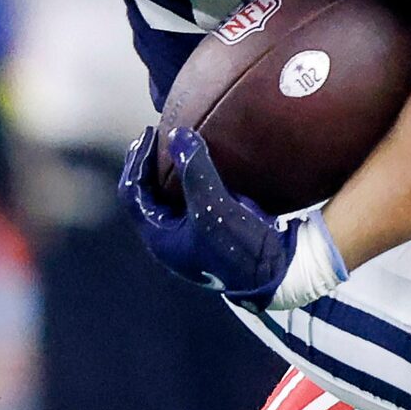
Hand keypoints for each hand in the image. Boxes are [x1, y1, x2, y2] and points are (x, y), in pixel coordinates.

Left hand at [121, 125, 345, 310]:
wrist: (277, 276)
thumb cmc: (238, 250)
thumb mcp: (214, 208)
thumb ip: (195, 170)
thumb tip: (178, 134)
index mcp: (159, 235)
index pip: (133, 192)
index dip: (137, 160)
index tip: (150, 133)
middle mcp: (171, 236)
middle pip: (150, 193)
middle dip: (154, 163)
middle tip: (163, 135)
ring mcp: (192, 235)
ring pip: (174, 196)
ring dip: (177, 170)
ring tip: (185, 144)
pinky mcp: (214, 231)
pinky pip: (198, 200)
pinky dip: (199, 179)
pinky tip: (211, 163)